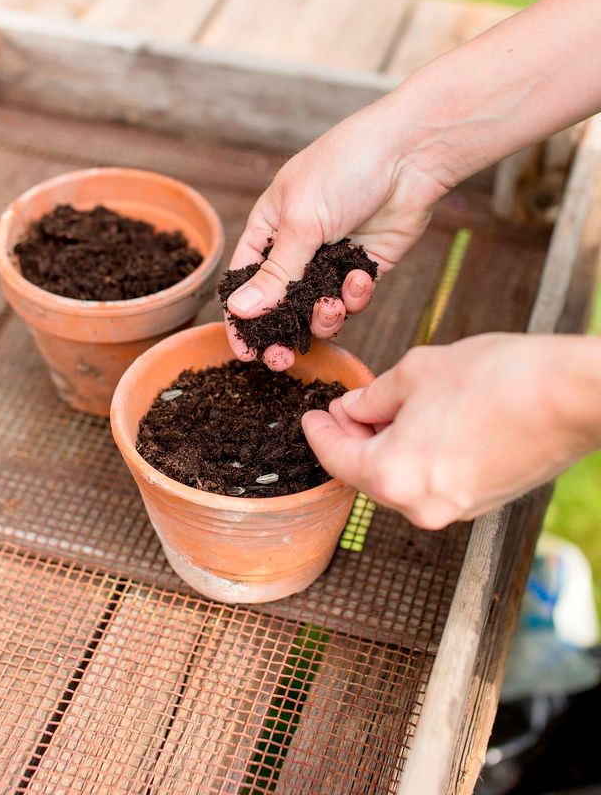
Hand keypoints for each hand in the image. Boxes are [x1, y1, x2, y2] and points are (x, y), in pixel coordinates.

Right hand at [226, 97, 449, 368]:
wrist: (410, 155)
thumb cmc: (344, 168)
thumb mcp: (301, 222)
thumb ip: (275, 272)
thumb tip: (238, 310)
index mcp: (269, 228)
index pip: (245, 280)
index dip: (242, 317)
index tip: (245, 351)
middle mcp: (298, 247)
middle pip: (280, 304)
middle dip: (281, 332)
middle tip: (283, 357)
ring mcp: (332, 259)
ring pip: (317, 309)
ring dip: (323, 317)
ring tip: (331, 306)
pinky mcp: (365, 268)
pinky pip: (352, 300)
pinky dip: (354, 296)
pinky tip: (360, 277)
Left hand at [302, 333, 600, 528]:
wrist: (570, 396)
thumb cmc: (495, 377)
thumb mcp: (416, 372)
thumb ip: (374, 396)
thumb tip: (354, 408)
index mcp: (392, 475)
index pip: (336, 458)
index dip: (319, 432)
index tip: (312, 415)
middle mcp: (419, 507)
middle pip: (367, 473)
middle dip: (355, 438)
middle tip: (353, 403)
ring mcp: (454, 511)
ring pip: (401, 479)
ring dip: (388, 447)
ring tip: (394, 407)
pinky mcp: (482, 503)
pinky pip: (433, 483)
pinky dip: (419, 457)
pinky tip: (428, 424)